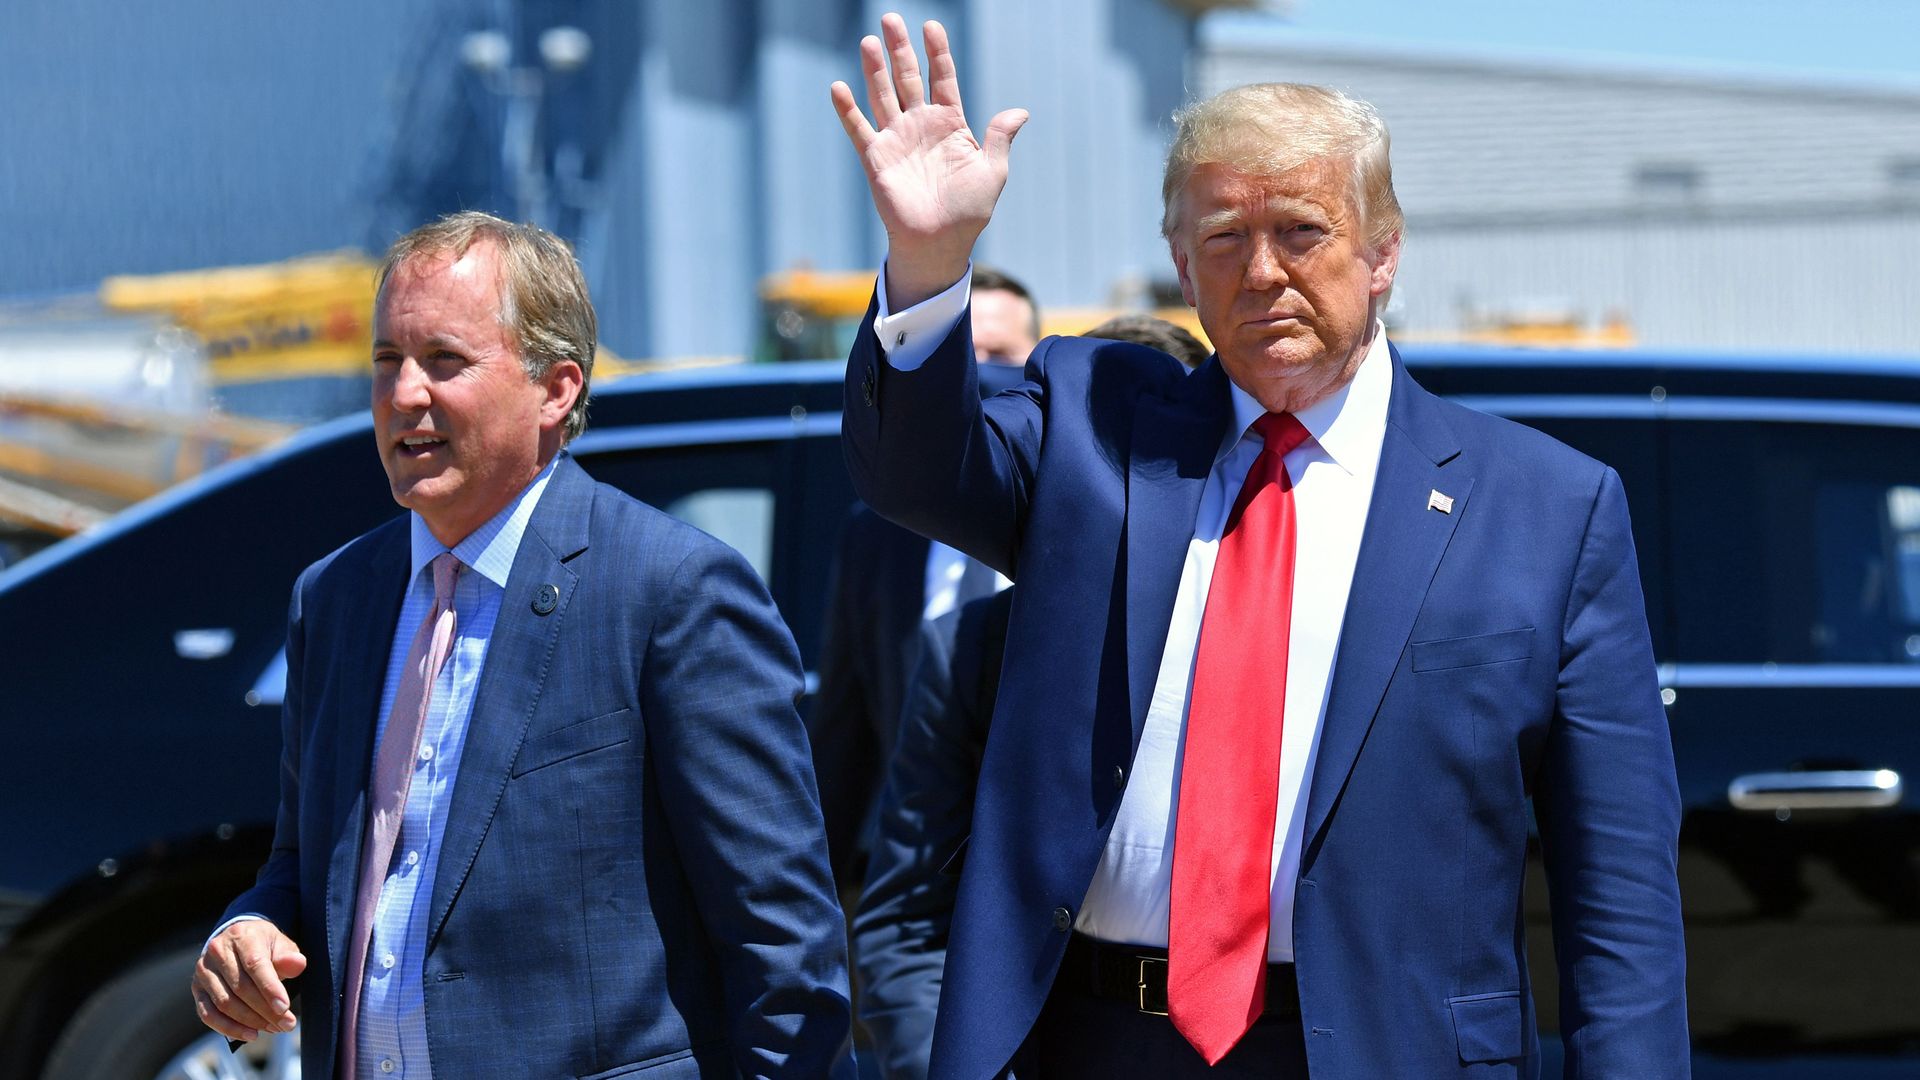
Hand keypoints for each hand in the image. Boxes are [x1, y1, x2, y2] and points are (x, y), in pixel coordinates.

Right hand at [191, 920, 305, 1041]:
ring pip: (225, 1003)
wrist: (237, 940)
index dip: (270, 988)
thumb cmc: (263, 945)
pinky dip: (229, 1028)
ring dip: (251, 1021)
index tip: (285, 1008)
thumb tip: (298, 964)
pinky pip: (208, 1014)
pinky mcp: (197, 989)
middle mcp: (218, 951)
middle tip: (287, 1024)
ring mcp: (204, 971)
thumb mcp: (280, 944)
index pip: (255, 964)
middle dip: (266, 1010)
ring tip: (274, 1028)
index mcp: (242, 936)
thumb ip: (289, 956)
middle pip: (241, 988)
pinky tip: (250, 1034)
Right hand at [830, 13, 1027, 307]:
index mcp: (949, 124)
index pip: (942, 78)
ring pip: (883, 95)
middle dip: (900, 49)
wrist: (940, 243)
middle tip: (891, 18)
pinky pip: (859, 129)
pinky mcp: (876, 158)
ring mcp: (896, 140)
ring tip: (870, 41)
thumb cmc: (969, 211)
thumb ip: (1000, 137)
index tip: (931, 26)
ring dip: (875, 69)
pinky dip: (847, 109)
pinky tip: (839, 86)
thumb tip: (1021, 111)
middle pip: (908, 78)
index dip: (937, 52)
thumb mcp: (993, 171)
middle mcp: (920, 126)